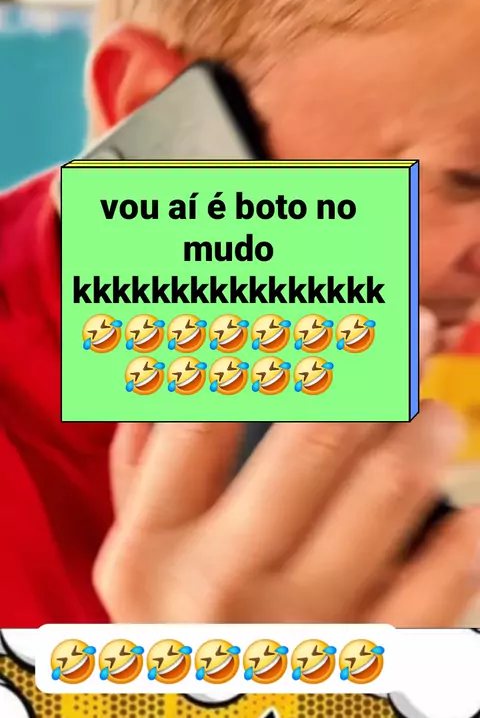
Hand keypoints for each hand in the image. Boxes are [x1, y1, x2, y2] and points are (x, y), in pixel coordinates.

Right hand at [94, 311, 479, 625]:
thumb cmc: (178, 623)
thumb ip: (142, 455)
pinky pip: (446, 579)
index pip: (208, 412)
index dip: (266, 343)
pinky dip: (468, 527)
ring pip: (391, 490)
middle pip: (315, 439)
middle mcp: (220, 584)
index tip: (313, 308)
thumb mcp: (133, 551)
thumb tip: (177, 352)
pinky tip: (470, 505)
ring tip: (435, 412)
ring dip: (428, 426)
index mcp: (150, 546)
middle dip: (377, 364)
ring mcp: (300, 629)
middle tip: (415, 328)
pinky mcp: (370, 666)